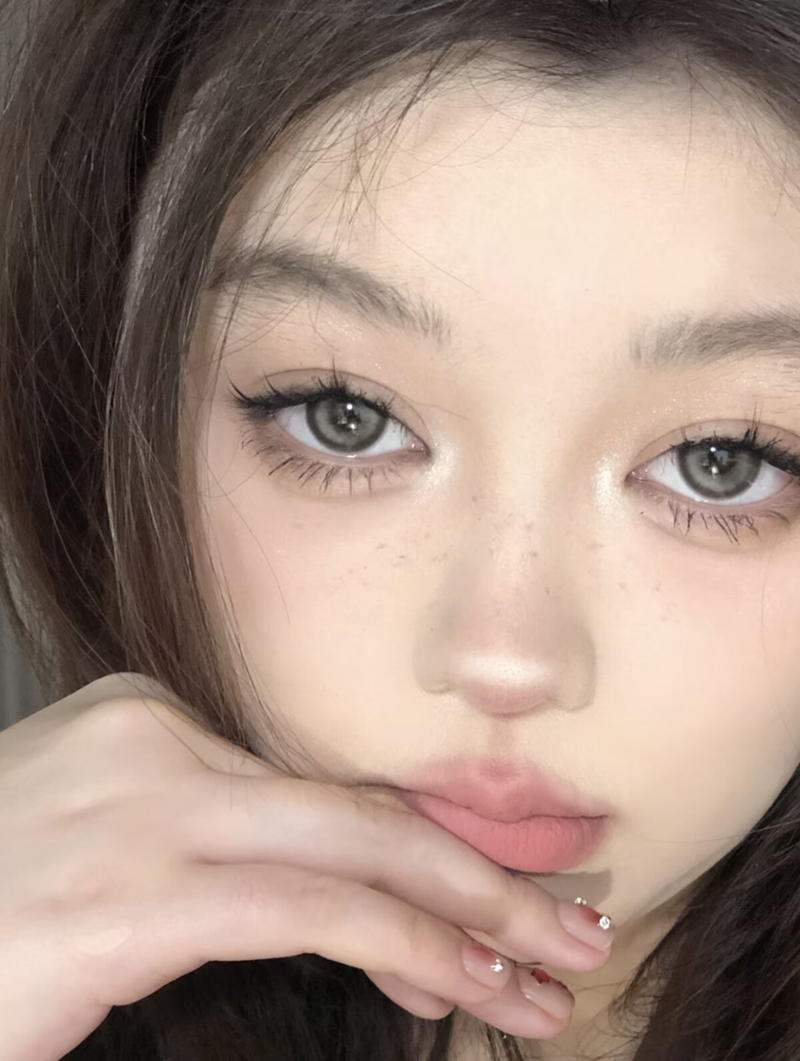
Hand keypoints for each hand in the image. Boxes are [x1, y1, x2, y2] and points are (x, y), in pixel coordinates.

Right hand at [0, 672, 613, 1059]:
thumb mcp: (106, 845)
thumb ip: (209, 838)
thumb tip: (329, 884)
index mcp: (151, 720)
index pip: (321, 787)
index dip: (423, 852)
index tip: (493, 903)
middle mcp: (153, 744)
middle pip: (357, 807)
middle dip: (484, 874)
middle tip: (569, 925)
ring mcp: (140, 814)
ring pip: (354, 856)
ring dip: (470, 924)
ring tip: (546, 976)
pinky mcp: (128, 897)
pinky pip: (308, 915)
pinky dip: (405, 951)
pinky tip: (463, 990)